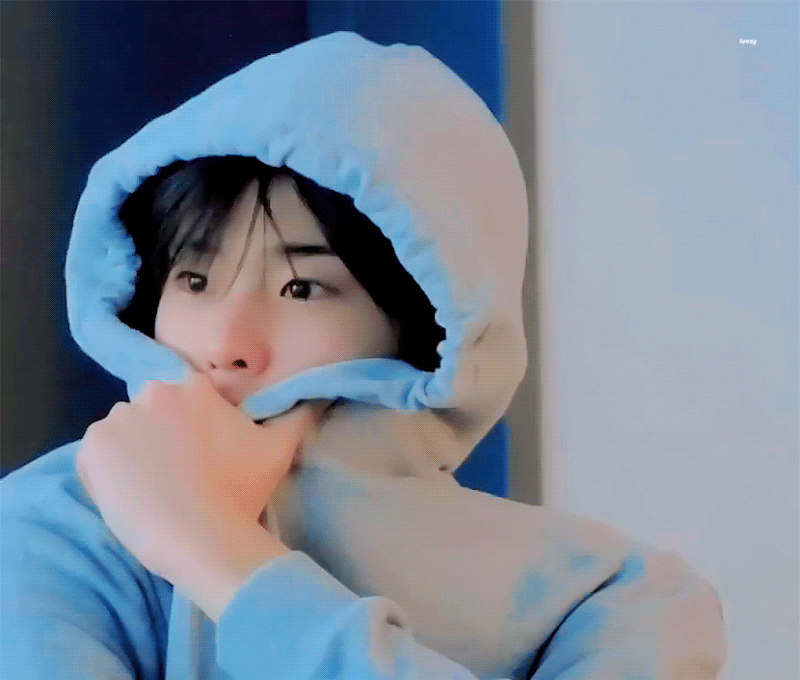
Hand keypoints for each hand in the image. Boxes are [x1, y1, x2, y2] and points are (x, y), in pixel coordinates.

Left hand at [76, 372, 320, 580]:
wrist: (199, 536)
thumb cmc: (240, 491)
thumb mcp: (279, 450)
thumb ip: (298, 416)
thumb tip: (315, 397)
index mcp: (194, 388)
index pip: (187, 399)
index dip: (194, 428)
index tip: (204, 456)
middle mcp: (153, 393)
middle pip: (154, 411)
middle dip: (164, 435)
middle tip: (182, 474)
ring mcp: (117, 420)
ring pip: (126, 432)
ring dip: (136, 451)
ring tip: (156, 487)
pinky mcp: (91, 450)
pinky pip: (98, 456)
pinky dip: (109, 471)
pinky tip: (132, 494)